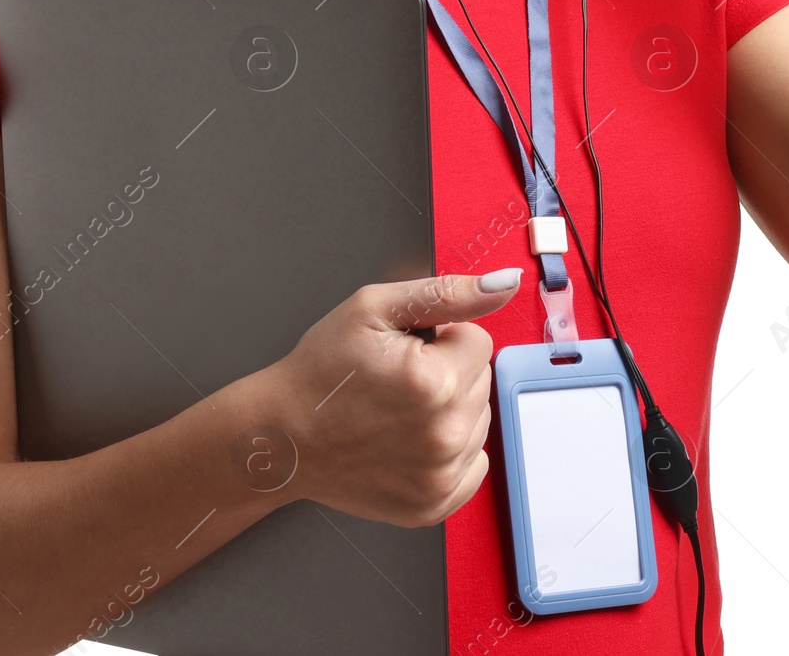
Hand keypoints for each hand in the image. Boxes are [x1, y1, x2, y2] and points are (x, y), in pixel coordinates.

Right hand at [259, 269, 521, 526]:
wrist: (283, 436)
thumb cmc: (322, 370)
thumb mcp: (375, 308)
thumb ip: (448, 293)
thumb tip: (505, 283)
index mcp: (434, 382)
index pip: (478, 340)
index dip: (441, 337)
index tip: (404, 350)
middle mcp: (444, 434)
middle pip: (481, 379)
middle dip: (447, 371)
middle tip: (396, 379)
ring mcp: (440, 476)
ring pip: (478, 419)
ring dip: (449, 408)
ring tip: (397, 409)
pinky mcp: (434, 504)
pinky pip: (473, 463)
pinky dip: (449, 449)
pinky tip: (409, 440)